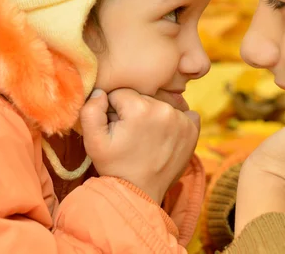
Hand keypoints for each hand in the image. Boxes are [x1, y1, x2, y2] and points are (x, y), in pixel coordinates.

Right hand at [79, 88, 200, 202]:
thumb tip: (100, 92)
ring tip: (146, 138)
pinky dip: (175, 121)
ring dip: (153, 116)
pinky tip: (164, 136)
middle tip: (130, 135)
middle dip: (134, 111)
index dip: (114, 109)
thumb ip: (91, 111)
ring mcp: (182, 120)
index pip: (121, 93)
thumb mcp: (93, 141)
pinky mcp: (193, 130)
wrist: (140, 193)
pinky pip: (184, 113)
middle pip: (143, 98)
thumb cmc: (115, 166)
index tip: (116, 127)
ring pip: (160, 104)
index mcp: (140, 108)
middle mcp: (164, 109)